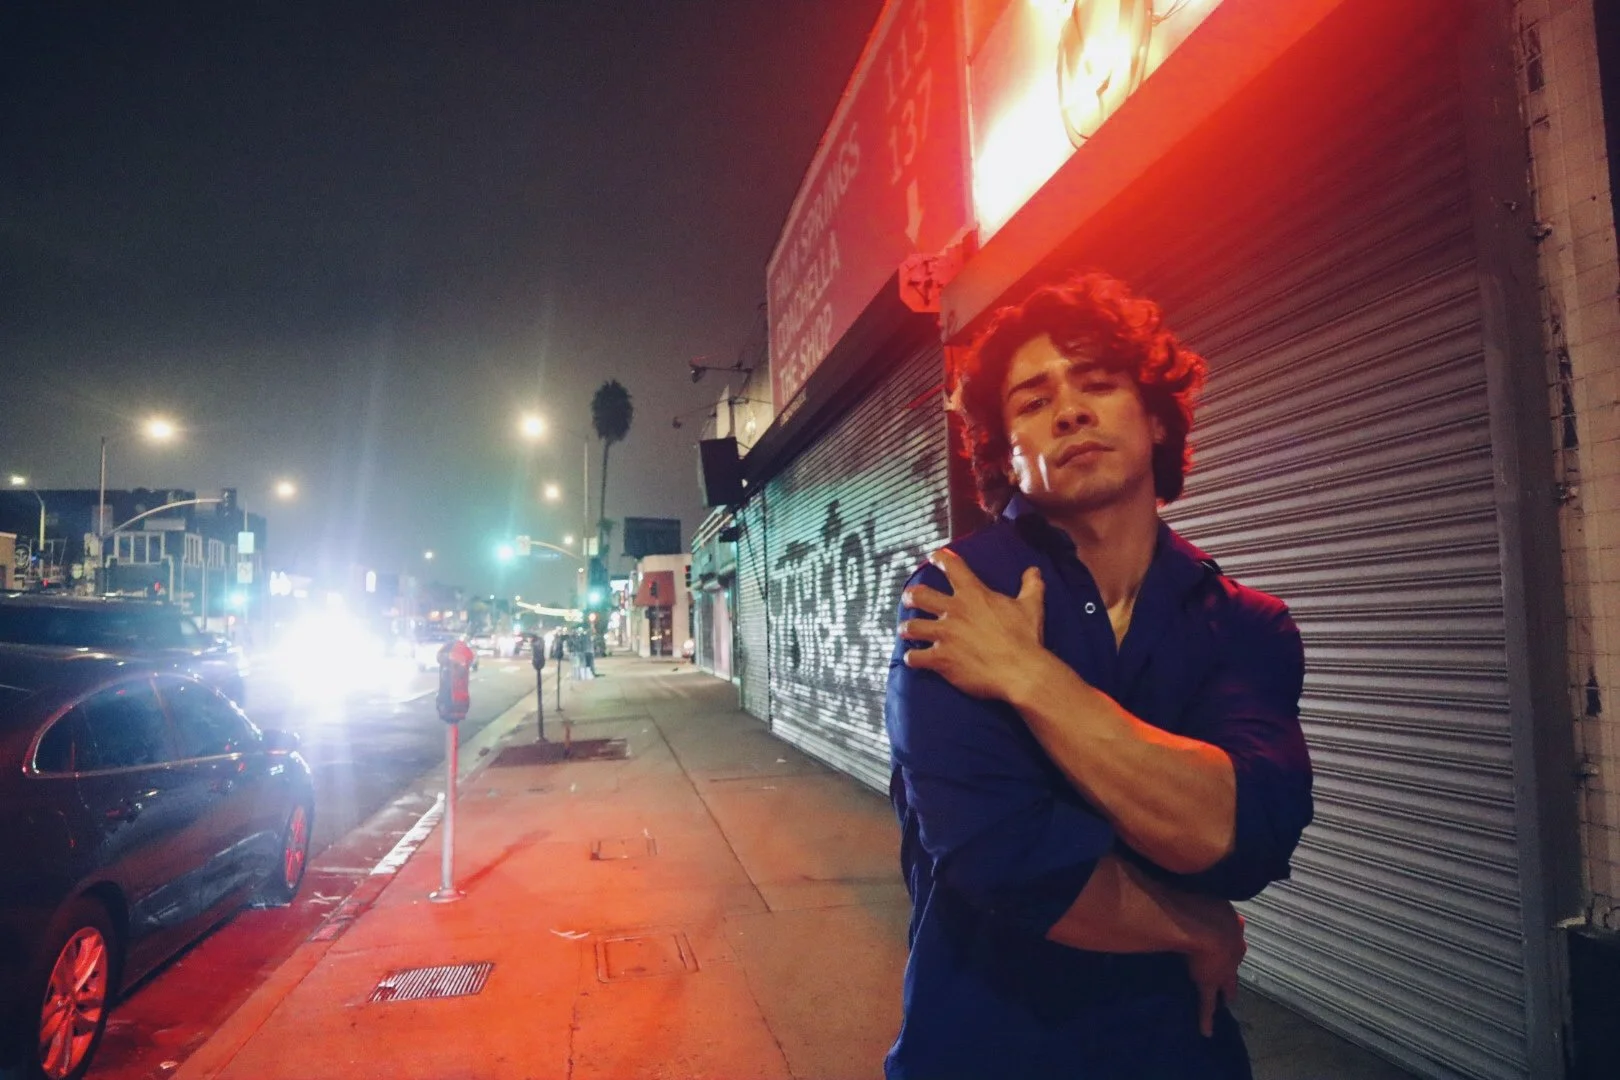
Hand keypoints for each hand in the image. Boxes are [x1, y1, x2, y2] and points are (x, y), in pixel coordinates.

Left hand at [899, 547, 1045, 700]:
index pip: (951, 566)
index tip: (934, 557)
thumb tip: (1034, 571)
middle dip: (911, 596)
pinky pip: (915, 658)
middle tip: (909, 598)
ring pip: (912, 627)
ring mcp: (945, 635)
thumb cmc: (1025, 638)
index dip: (940, 558)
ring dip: (907, 629)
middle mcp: (954, 611)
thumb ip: (1031, 586)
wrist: (1021, 670)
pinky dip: (912, 658)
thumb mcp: (1031, 606)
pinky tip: (913, 658)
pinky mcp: (941, 659)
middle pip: (920, 595)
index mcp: (974, 594)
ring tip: (906, 631)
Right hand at [1184, 902, 1244, 1037]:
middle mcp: (1231, 950)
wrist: (1209, 926)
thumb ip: (1192, 889)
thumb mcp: (1200, 891)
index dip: (1230, 944)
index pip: (1232, 938)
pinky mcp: (1209, 984)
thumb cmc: (1204, 902)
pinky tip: (1207, 1031)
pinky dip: (1207, 1018)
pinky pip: (1207, 1004)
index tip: (1229, 947)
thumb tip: (1180, 877)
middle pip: (1233, 964)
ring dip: (1225, 991)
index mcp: (1230, 927)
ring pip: (1225, 984)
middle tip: (1233, 981)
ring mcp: (1221, 968)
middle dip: (1232, 972)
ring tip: (1226, 1001)